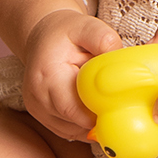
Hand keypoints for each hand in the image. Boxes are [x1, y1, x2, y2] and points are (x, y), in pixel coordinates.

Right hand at [21, 9, 121, 142]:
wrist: (44, 35)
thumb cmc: (67, 31)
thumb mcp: (86, 26)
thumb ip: (104, 39)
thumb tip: (120, 56)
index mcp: (47, 75)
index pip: (72, 108)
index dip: (97, 112)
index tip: (120, 106)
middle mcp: (37, 96)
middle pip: (73, 122)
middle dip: (98, 120)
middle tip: (120, 108)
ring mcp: (36, 108)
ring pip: (71, 131)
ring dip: (91, 124)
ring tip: (106, 105)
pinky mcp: (41, 116)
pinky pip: (67, 131)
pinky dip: (83, 126)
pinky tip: (95, 110)